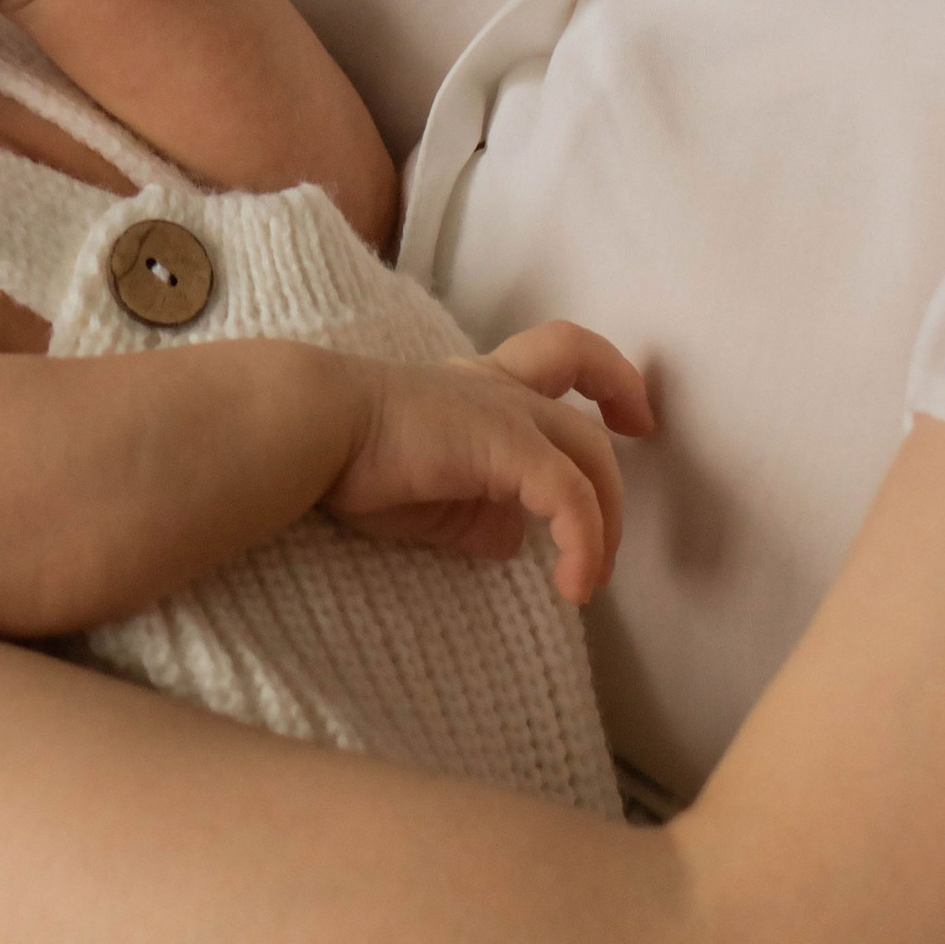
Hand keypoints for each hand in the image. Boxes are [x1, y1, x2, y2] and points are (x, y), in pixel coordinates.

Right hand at [319, 322, 653, 604]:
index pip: (558, 356)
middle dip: (617, 484)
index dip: (608, 376)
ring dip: (604, 528)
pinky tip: (572, 587)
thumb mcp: (430, 493)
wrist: (312, 427)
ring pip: (591, 457)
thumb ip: (476, 510)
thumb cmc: (350, 456)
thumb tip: (512, 538)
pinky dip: (583, 545)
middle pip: (587, 419)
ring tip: (587, 581)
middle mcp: (500, 390)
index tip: (631, 418)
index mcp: (479, 387)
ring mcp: (506, 413)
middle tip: (612, 547)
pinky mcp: (506, 444)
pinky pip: (569, 498)